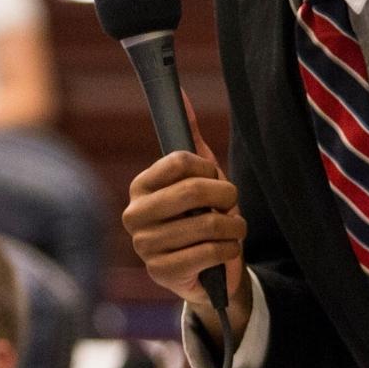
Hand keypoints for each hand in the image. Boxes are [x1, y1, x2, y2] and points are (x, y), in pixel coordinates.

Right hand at [122, 150, 245, 326]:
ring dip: (234, 227)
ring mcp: (145, 246)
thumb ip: (189, 137)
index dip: (209, 170)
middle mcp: (134, 215)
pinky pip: (208, 252)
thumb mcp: (199, 177)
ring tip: (234, 230)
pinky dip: (229, 249)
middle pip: (193, 191)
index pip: (179, 161)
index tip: (216, 180)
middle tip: (232, 205)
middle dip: (226, 197)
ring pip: (207, 224)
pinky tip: (227, 250)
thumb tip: (181, 94)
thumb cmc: (203, 217)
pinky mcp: (162, 273)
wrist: (209, 270)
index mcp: (140, 186)